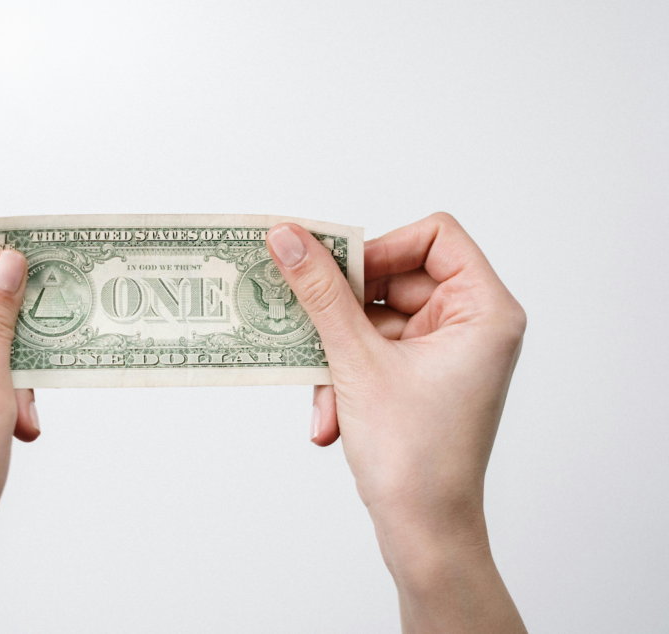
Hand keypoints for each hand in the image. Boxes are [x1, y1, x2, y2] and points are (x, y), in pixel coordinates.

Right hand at [266, 214, 527, 632]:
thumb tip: (287, 236)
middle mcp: (472, 325)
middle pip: (395, 277)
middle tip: (307, 325)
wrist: (424, 535)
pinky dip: (346, 376)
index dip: (381, 247)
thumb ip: (320, 293)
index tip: (333, 273)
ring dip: (338, 354)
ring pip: (374, 319)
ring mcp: (447, 353)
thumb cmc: (415, 458)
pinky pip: (373, 350)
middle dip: (344, 314)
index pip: (435, 236)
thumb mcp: (357, 362)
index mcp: (484, 311)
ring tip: (325, 396)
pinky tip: (329, 417)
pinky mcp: (421, 377)